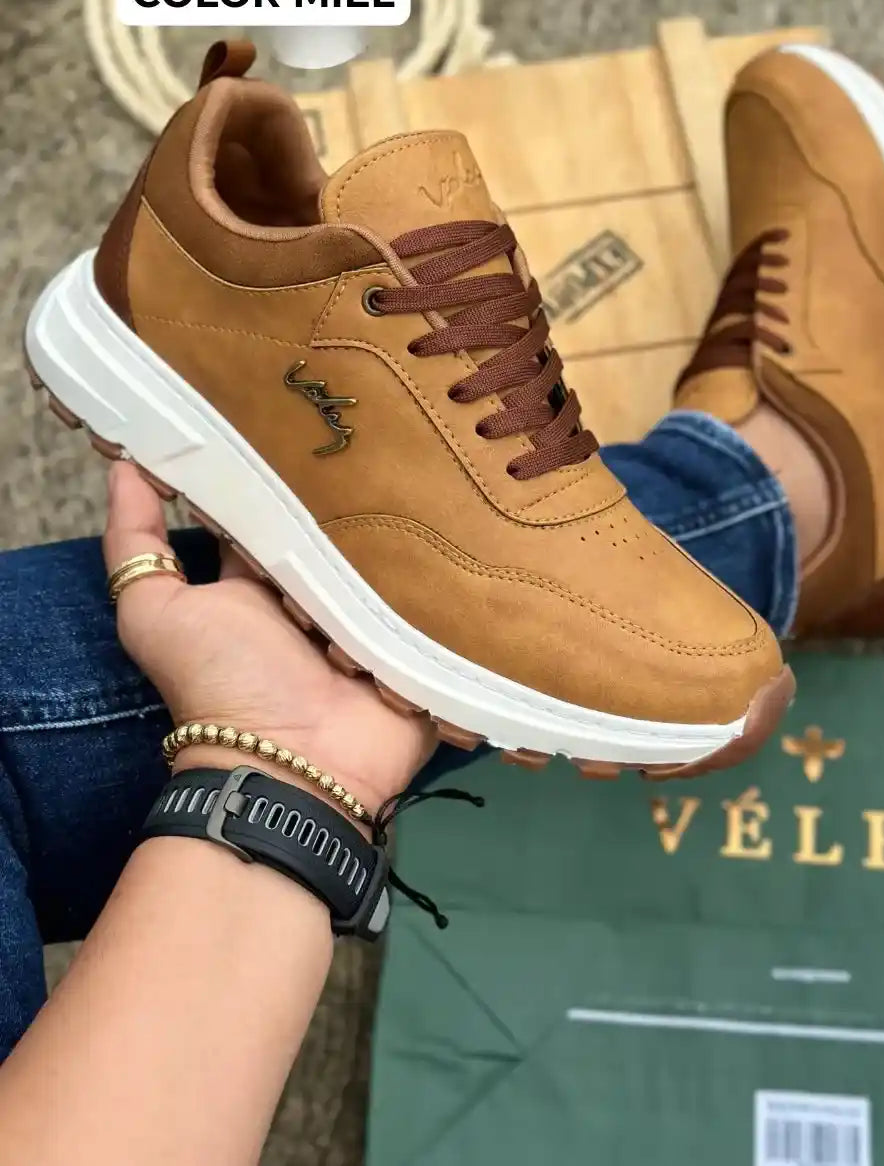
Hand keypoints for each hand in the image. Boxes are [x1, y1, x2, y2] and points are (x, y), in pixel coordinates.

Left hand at [103, 461, 437, 813]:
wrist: (294, 767)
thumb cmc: (222, 684)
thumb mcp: (157, 614)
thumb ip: (134, 545)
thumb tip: (123, 464)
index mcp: (265, 575)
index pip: (277, 506)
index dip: (280, 467)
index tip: (299, 413)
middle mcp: (322, 588)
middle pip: (344, 523)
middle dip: (357, 487)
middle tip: (383, 431)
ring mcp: (376, 614)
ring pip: (397, 550)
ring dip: (407, 524)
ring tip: (435, 469)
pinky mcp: (422, 639)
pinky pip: (442, 594)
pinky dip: (449, 570)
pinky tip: (465, 525)